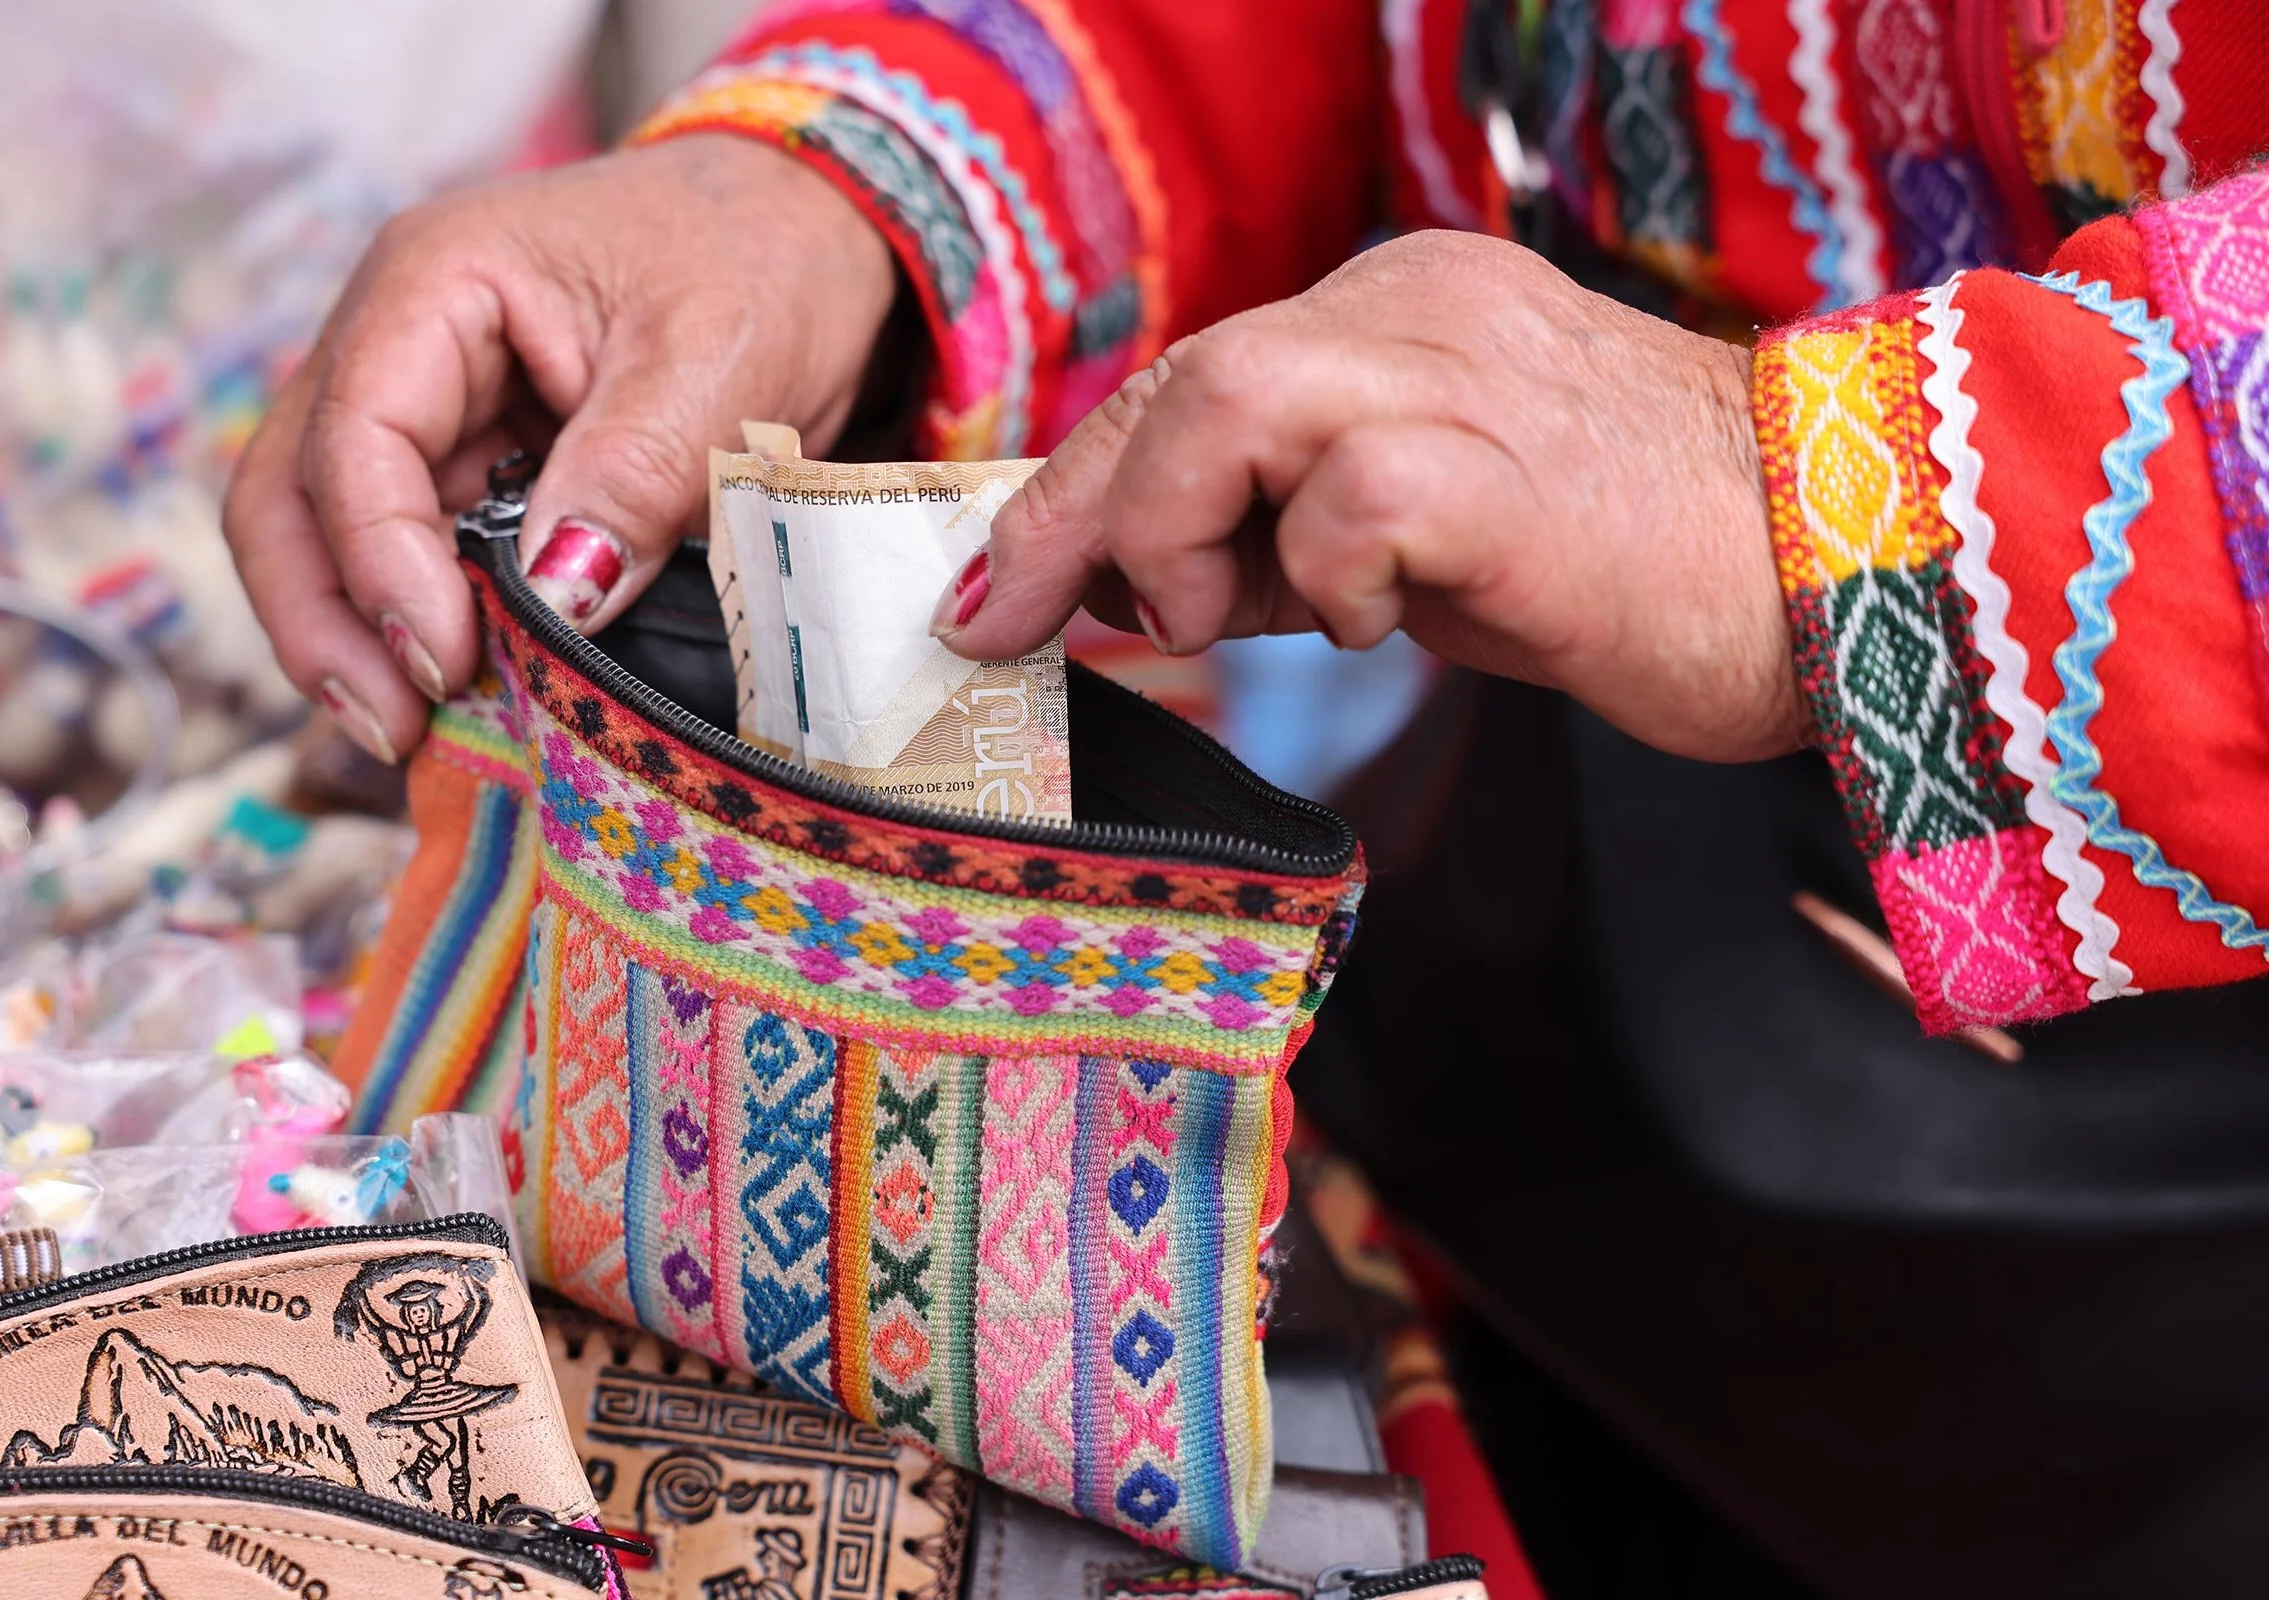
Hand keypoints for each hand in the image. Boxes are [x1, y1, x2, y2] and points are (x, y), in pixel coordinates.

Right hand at [224, 134, 897, 760]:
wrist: (799, 230)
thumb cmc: (756, 262)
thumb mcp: (717, 362)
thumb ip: (633, 476)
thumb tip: (557, 597)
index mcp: (436, 280)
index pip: (354, 435)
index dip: (381, 561)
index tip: (447, 658)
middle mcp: (395, 342)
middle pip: (290, 495)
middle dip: (325, 622)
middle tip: (396, 728)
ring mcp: (421, 409)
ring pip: (326, 539)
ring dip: (357, 640)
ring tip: (414, 734)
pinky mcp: (463, 467)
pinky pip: (408, 558)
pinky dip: (420, 631)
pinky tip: (461, 700)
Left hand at [932, 230, 1806, 762]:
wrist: (1842, 572)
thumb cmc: (1639, 564)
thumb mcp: (1434, 536)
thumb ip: (1304, 533)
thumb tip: (1157, 586)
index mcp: (1405, 314)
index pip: (1196, 377)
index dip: (1078, 483)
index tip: (1002, 588)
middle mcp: (1424, 314)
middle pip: (1186, 376)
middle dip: (1076, 514)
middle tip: (1024, 622)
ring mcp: (1470, 376)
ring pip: (1232, 398)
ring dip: (1180, 533)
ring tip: (1231, 621)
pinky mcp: (1510, 469)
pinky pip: (1352, 499)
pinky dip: (1329, 580)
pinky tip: (1389, 624)